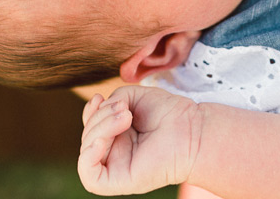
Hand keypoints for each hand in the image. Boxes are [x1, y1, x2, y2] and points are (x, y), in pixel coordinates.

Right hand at [78, 86, 202, 195]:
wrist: (192, 129)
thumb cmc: (168, 113)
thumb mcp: (133, 97)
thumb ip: (110, 102)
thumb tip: (97, 112)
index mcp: (117, 135)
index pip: (90, 127)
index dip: (90, 112)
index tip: (100, 97)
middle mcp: (115, 152)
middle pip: (88, 136)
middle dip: (99, 117)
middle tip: (124, 109)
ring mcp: (116, 168)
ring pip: (87, 152)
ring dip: (100, 128)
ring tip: (125, 116)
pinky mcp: (119, 182)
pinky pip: (90, 178)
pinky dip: (88, 158)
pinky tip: (102, 141)